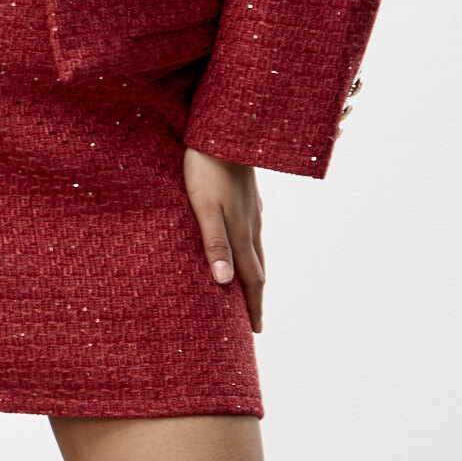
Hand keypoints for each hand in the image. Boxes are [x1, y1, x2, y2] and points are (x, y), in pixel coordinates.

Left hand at [181, 149, 264, 332]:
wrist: (226, 129)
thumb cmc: (206, 168)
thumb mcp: (203, 207)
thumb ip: (214, 243)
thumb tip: (225, 282)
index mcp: (241, 233)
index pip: (251, 279)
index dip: (253, 307)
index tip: (255, 331)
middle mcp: (252, 225)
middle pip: (258, 269)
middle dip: (256, 297)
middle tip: (254, 320)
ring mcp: (253, 210)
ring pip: (256, 250)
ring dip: (254, 274)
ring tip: (249, 290)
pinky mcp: (250, 196)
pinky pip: (252, 232)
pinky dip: (250, 251)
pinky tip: (244, 247)